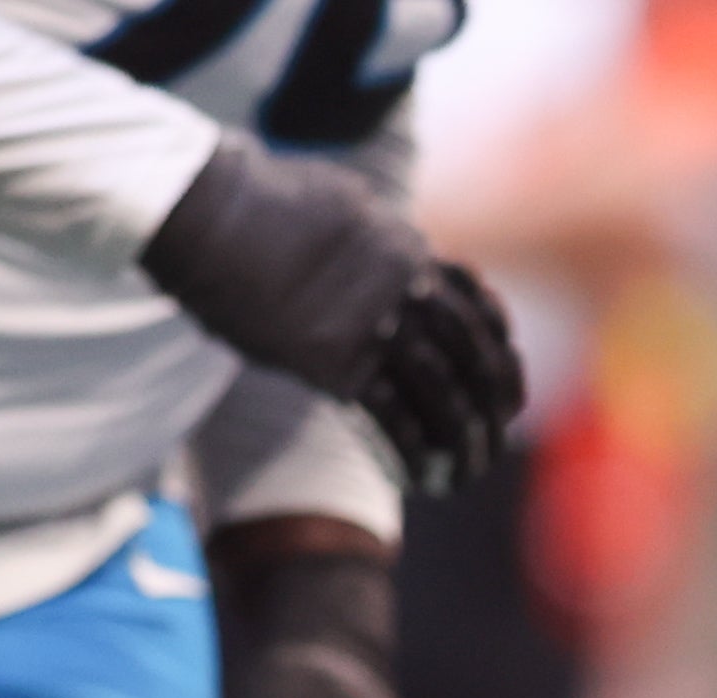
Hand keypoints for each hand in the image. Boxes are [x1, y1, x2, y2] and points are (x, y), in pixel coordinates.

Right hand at [144, 138, 524, 492]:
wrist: (212, 213)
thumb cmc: (257, 202)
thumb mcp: (337, 202)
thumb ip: (372, 234)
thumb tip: (384, 241)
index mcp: (406, 246)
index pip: (474, 299)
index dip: (498, 341)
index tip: (504, 368)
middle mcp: (402, 285)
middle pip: (472, 350)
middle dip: (494, 396)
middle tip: (500, 430)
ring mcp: (372, 324)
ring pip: (442, 389)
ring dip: (462, 436)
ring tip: (470, 468)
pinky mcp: (335, 361)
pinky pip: (391, 415)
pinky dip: (414, 450)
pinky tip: (425, 476)